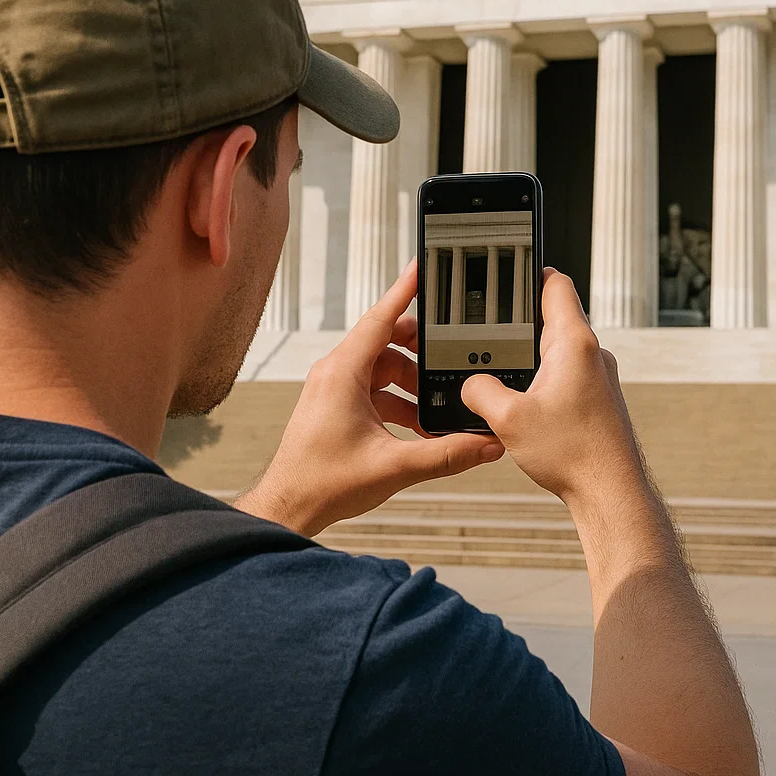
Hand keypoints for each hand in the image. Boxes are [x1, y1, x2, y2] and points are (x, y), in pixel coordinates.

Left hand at [235, 259, 503, 536]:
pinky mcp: (337, 406)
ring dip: (414, 384)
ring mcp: (335, 389)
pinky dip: (401, 401)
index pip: (380, 317)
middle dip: (423, 350)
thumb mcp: (395, 466)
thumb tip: (485, 445)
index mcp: (342, 373)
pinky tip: (422, 426)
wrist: (290, 507)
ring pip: (384, 368)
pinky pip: (376, 390)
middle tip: (454, 355)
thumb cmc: (322, 483)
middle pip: (387, 341)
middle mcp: (336, 374)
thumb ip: (446, 455)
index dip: (405, 291)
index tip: (424, 267)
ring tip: (440, 406)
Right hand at [460, 269, 644, 506]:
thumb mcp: (508, 419)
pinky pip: (567, 375)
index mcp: (574, 343)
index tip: (507, 270)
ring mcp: (600, 377)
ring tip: (504, 367)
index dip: (529, 272)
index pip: (555, 284)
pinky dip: (545, 380)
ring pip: (559, 349)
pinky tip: (526, 402)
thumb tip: (469, 385)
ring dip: (533, 354)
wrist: (610, 492)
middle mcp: (593, 354)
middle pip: (554, 316)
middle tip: (490, 325)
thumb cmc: (573, 454)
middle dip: (521, 320)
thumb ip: (480, 391)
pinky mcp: (599, 399)